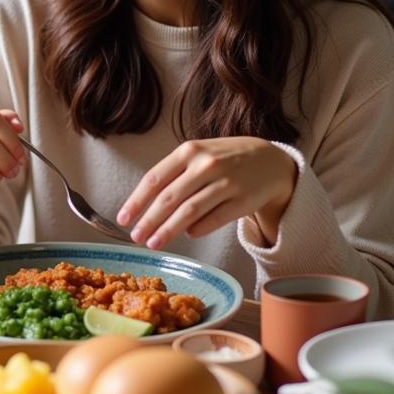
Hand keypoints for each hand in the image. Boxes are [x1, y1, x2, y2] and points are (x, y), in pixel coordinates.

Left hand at [117, 137, 297, 249]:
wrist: (271, 161)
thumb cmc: (224, 159)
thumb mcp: (198, 155)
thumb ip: (174, 175)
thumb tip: (147, 207)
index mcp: (189, 151)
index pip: (155, 179)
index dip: (137, 201)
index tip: (123, 218)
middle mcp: (206, 165)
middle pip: (170, 198)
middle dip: (149, 220)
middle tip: (135, 236)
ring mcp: (227, 182)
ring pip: (190, 212)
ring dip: (168, 230)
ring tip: (153, 243)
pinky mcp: (243, 201)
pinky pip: (214, 220)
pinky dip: (197, 229)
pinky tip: (188, 234)